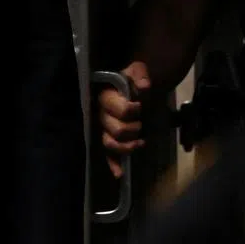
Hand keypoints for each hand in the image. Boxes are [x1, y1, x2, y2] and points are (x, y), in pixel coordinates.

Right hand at [98, 61, 151, 177]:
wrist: (134, 86)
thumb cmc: (133, 78)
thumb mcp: (137, 69)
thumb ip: (140, 74)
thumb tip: (144, 86)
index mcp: (105, 96)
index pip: (119, 110)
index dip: (132, 110)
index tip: (140, 105)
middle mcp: (100, 114)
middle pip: (115, 130)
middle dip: (132, 129)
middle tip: (140, 123)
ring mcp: (103, 128)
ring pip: (109, 143)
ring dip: (126, 146)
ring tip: (140, 142)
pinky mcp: (109, 137)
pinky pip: (107, 154)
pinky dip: (112, 164)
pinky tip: (119, 173)